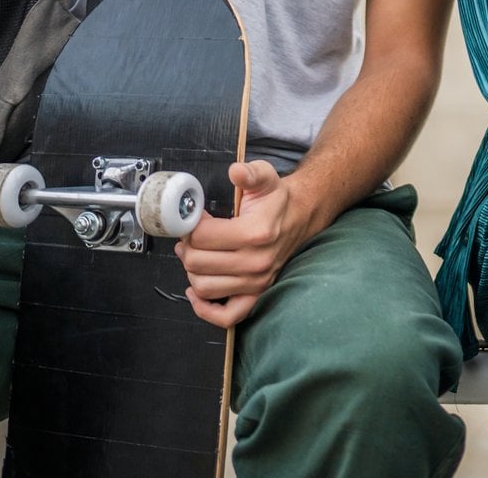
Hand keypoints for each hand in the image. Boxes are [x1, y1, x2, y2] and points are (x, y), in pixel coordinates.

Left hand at [174, 160, 308, 328]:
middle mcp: (256, 261)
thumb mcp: (266, 177)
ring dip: (191, 272)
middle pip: (197, 262)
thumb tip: (236, 171)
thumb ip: (250, 173)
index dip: (189, 225)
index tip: (192, 217)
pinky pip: (226, 316)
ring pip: (203, 286)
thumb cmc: (278, 200)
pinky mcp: (257, 294)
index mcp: (255, 232)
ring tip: (195, 254)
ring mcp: (256, 281)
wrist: (301, 216)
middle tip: (190, 235)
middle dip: (187, 246)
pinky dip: (205, 309)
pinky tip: (195, 292)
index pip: (201, 237)